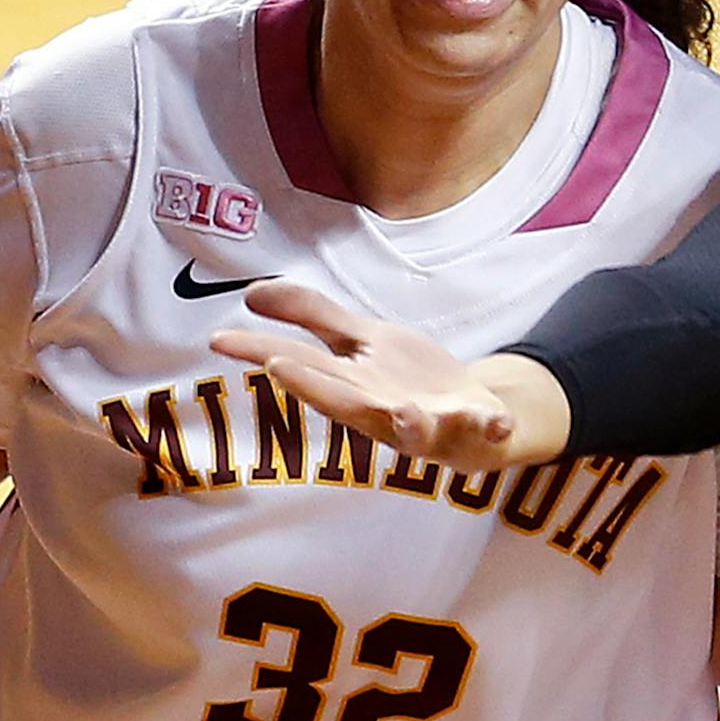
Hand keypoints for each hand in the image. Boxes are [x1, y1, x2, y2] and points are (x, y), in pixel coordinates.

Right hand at [210, 281, 527, 468]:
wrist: (477, 421)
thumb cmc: (407, 382)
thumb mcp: (362, 340)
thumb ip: (313, 315)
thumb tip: (251, 290)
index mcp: (352, 388)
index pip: (300, 366)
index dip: (260, 351)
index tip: (221, 338)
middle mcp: (383, 413)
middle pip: (345, 402)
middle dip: (315, 389)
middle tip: (277, 365)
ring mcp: (431, 426)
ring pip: (415, 430)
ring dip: (408, 423)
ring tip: (403, 411)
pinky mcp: (477, 428)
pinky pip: (486, 429)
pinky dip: (491, 425)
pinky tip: (498, 416)